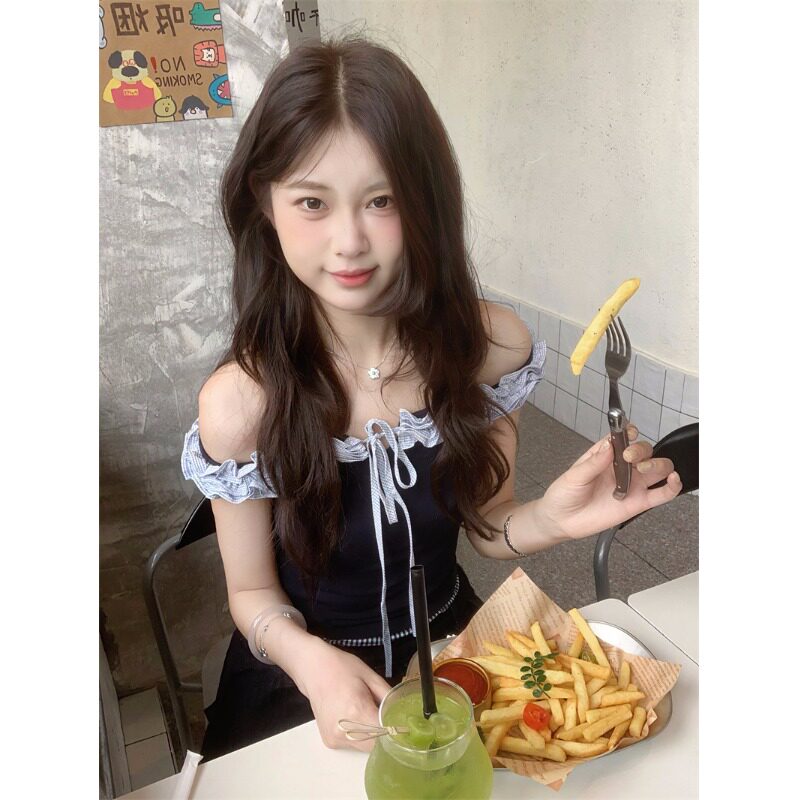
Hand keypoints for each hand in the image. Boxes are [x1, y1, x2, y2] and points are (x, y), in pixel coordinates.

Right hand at [293, 638, 391, 752]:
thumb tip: (402, 714)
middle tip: (384, 714)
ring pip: (365, 747)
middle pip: (376, 745)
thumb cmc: (342, 667)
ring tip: (364, 711)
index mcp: (356, 711)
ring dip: (372, 735)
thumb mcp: (371, 676)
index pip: (386, 734)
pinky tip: (352, 715)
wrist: (313, 668)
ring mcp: (334, 738)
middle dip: (385, 733)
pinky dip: (358, 734)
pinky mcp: (329, 741)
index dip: (397, 730)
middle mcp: (344, 730)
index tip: (402, 722)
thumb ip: (389, 698)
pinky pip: (353, 744)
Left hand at [537, 424, 682, 540]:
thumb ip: (593, 462)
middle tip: (629, 456)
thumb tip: (609, 445)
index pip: (624, 437)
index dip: (629, 432)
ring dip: (658, 464)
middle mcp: (622, 468)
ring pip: (658, 468)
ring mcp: (632, 484)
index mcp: (605, 455)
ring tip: (643, 469)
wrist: (562, 521)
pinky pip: (662, 494)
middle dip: (641, 449)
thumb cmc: (564, 495)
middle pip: (645, 450)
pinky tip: (673, 479)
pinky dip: (673, 486)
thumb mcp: (574, 476)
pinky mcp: (638, 503)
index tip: (628, 432)